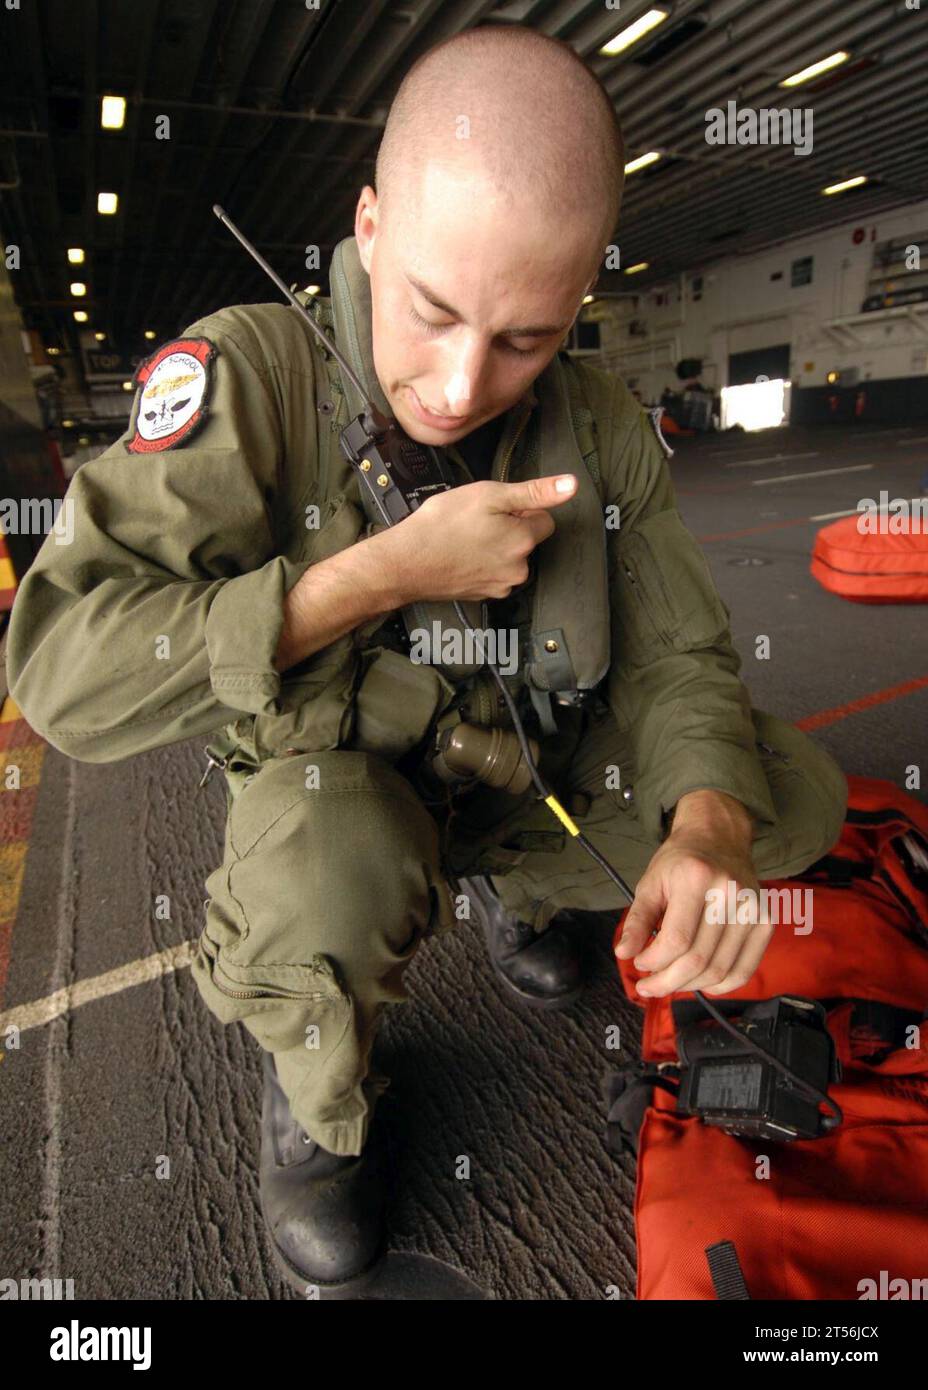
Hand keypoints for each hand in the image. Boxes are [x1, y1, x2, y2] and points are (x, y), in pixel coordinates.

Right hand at [381, 474, 577, 604]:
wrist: (406, 563)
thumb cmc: (442, 525)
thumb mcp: (489, 495)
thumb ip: (534, 492)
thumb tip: (572, 485)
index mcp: (524, 541)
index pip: (544, 520)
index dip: (522, 509)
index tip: (497, 508)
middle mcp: (519, 568)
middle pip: (526, 541)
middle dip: (509, 529)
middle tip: (477, 521)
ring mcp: (501, 586)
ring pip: (510, 558)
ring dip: (495, 547)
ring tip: (466, 538)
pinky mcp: (484, 596)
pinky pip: (493, 573)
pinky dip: (482, 564)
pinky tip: (461, 555)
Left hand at [614, 796, 770, 996]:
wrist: (720, 837)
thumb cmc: (680, 861)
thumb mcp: (650, 882)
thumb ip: (637, 919)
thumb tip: (624, 954)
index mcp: (697, 878)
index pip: (676, 939)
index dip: (653, 961)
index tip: (638, 962)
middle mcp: (730, 894)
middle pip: (698, 960)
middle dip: (667, 982)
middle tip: (649, 986)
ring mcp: (753, 910)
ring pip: (719, 970)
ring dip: (689, 986)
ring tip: (670, 981)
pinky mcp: (765, 922)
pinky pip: (744, 970)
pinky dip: (720, 986)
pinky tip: (699, 983)